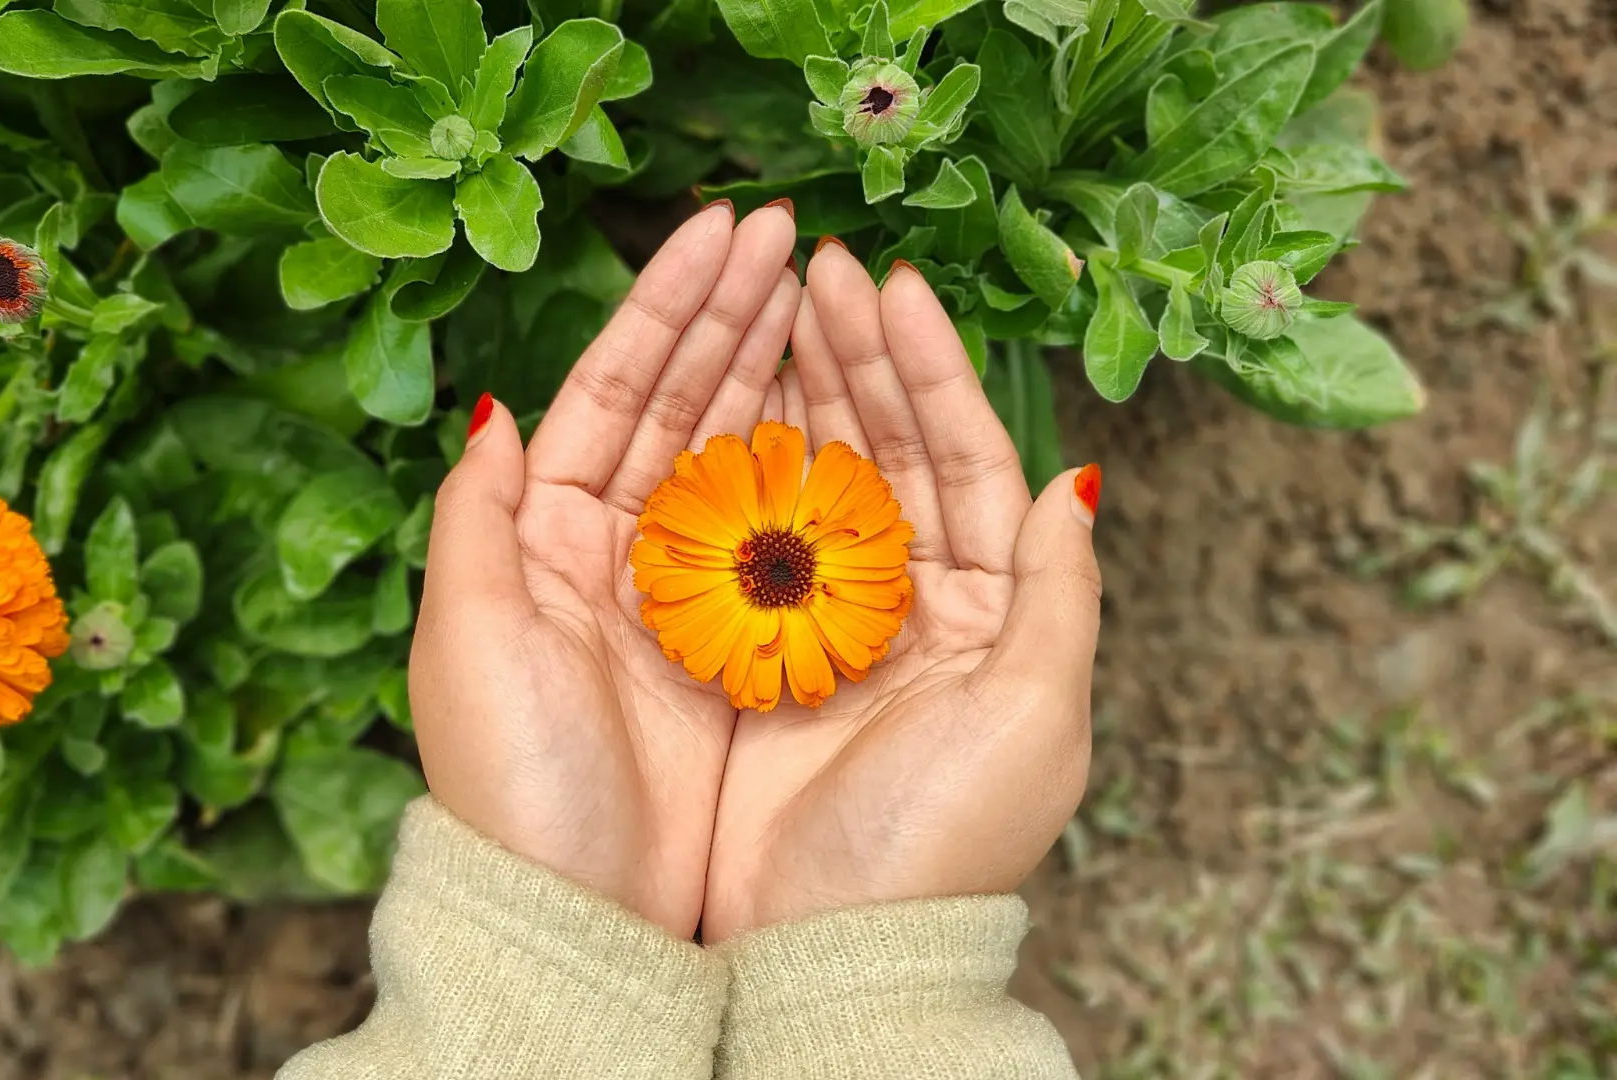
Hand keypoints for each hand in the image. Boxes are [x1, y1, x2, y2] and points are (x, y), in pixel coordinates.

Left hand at [409, 202, 798, 937]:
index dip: (667, 304)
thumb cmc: (513, 778)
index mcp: (542, 532)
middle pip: (680, 403)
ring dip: (778, 371)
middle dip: (733, 314)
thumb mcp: (470, 638)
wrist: (583, 915)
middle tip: (793, 236)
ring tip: (827, 294)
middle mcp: (613, 549)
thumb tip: (495, 407)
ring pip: (737, 454)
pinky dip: (814, 468)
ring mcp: (684, 594)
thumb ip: (476, 514)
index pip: (613, 387)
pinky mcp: (740, 647)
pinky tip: (850, 412)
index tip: (724, 230)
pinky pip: (784, 534)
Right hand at [701, 245, 1101, 942]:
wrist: (827, 950)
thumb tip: (1079, 479)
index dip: (931, 369)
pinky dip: (738, 468)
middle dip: (857, 355)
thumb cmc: (941, 843)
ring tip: (771, 304)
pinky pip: (751, 537)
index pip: (969, 458)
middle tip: (813, 267)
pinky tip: (721, 403)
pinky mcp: (758, 652)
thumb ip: (1059, 592)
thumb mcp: (1034, 716)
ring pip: (819, 478)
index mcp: (993, 612)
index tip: (890, 285)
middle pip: (892, 450)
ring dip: (800, 390)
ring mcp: (832, 624)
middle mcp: (916, 606)